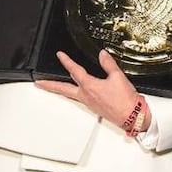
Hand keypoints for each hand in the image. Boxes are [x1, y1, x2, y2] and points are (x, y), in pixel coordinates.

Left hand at [35, 50, 149, 130]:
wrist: (132, 117)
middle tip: (39, 83)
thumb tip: (103, 54)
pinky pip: (79, 98)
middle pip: (63, 89)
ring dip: (60, 89)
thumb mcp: (118, 77)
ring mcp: (89, 103)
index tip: (60, 55)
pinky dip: (72, 93)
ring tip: (51, 86)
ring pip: (69, 94)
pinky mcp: (94, 107)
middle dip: (49, 85)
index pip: (74, 71)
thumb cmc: (126, 100)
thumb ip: (108, 64)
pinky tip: (75, 91)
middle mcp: (86, 96)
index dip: (66, 61)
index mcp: (90, 86)